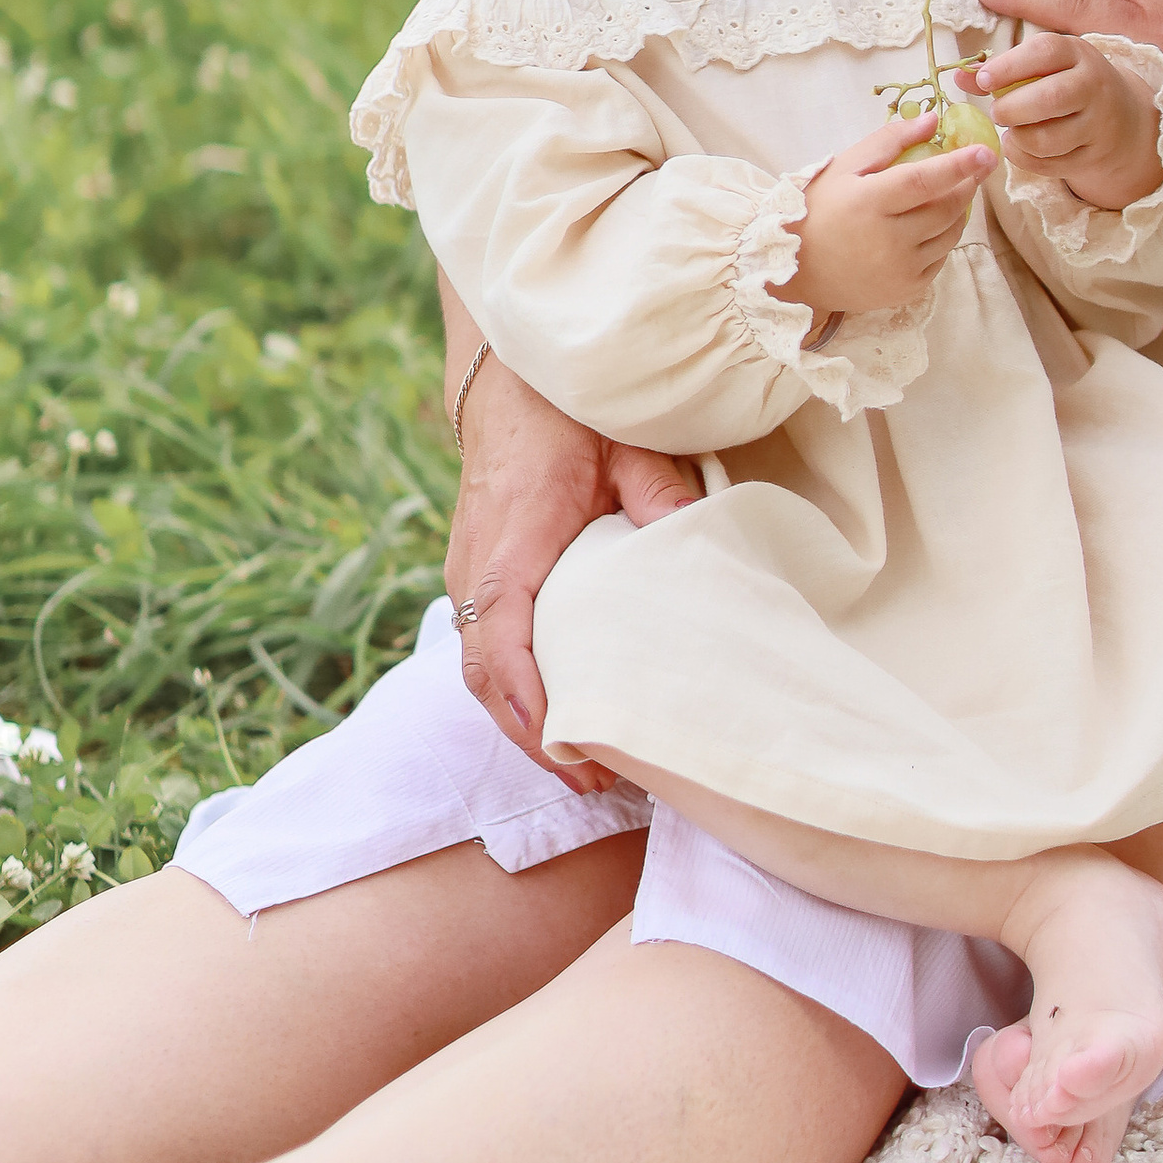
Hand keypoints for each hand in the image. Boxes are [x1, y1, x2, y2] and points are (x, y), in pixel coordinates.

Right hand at [446, 345, 702, 782]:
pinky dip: (515, 690)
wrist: (506, 380)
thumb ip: (656, 490)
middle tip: (594, 782)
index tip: (565, 745)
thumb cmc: (564, 411)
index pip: (500, 636)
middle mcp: (476, 566)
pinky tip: (557, 714)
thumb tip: (694, 533)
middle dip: (531, 735)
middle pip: (483, 673)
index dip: (527, 699)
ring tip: (582, 766)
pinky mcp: (477, 575)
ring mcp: (469, 573)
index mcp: (510, 541)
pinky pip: (483, 647)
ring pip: (479, 668)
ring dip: (521, 721)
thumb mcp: (621, 443)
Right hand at [783, 114, 993, 316]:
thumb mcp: (846, 166)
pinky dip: (944, 237)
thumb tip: (933, 121)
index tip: (985, 152)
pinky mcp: (907, 290)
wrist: (796, 268)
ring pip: (950, 234)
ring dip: (959, 210)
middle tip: (975, 167)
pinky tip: (931, 224)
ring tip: (951, 192)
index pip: (924, 181)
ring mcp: (900, 270)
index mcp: (869, 204)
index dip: (959, 165)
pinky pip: (941, 257)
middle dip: (967, 184)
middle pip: (946, 208)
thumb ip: (890, 140)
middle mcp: (888, 241)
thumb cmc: (819, 209)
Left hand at [963, 32, 1162, 208]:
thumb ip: (1002, 70)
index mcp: (1076, 53)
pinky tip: (1022, 147)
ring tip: (1012, 131)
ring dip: (1018, 138)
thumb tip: (960, 76)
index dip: (1009, 66)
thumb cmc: (1068, 84)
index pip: (1045, 51)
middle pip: (1050, 98)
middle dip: (1012, 109)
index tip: (983, 81)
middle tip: (997, 113)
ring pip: (1048, 138)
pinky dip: (1026, 159)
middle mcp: (1094, 85)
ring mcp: (1098, 123)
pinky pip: (1051, 165)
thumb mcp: (1044, 66)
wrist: (1122, 119)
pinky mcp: (1094, 155)